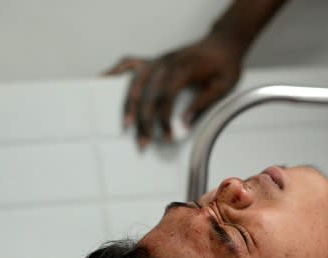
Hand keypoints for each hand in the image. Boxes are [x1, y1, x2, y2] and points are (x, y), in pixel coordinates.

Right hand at [105, 35, 244, 147]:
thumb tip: (184, 124)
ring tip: (126, 125)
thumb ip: (202, 104)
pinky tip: (103, 82)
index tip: (167, 137)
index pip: (166, 97)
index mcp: (183, 69)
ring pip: (135, 83)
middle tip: (144, 143)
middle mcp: (166, 63)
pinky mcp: (154, 60)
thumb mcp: (222, 87)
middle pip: (148, 94)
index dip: (164, 119)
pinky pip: (129, 64)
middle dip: (144, 121)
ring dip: (129, 105)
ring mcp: (158, 61)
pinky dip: (115, 72)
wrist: (224, 44)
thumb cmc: (225, 65)